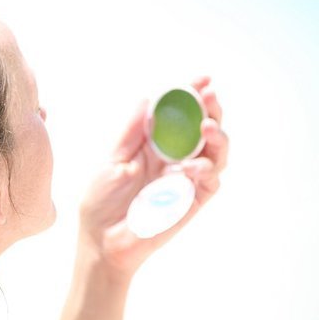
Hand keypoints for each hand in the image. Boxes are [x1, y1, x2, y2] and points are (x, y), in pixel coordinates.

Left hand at [78, 76, 228, 276]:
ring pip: (216, 154)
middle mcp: (174, 159)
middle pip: (204, 130)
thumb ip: (131, 132)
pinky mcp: (191, 201)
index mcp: (154, 146)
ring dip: (218, 137)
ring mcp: (185, 180)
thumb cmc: (102, 201)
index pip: (179, 115)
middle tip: (209, 95)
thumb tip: (146, 98)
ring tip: (208, 126)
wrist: (100, 240)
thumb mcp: (112, 160)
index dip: (191, 96)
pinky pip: (210, 182)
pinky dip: (206, 170)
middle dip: (211, 109)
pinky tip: (192, 166)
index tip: (201, 79)